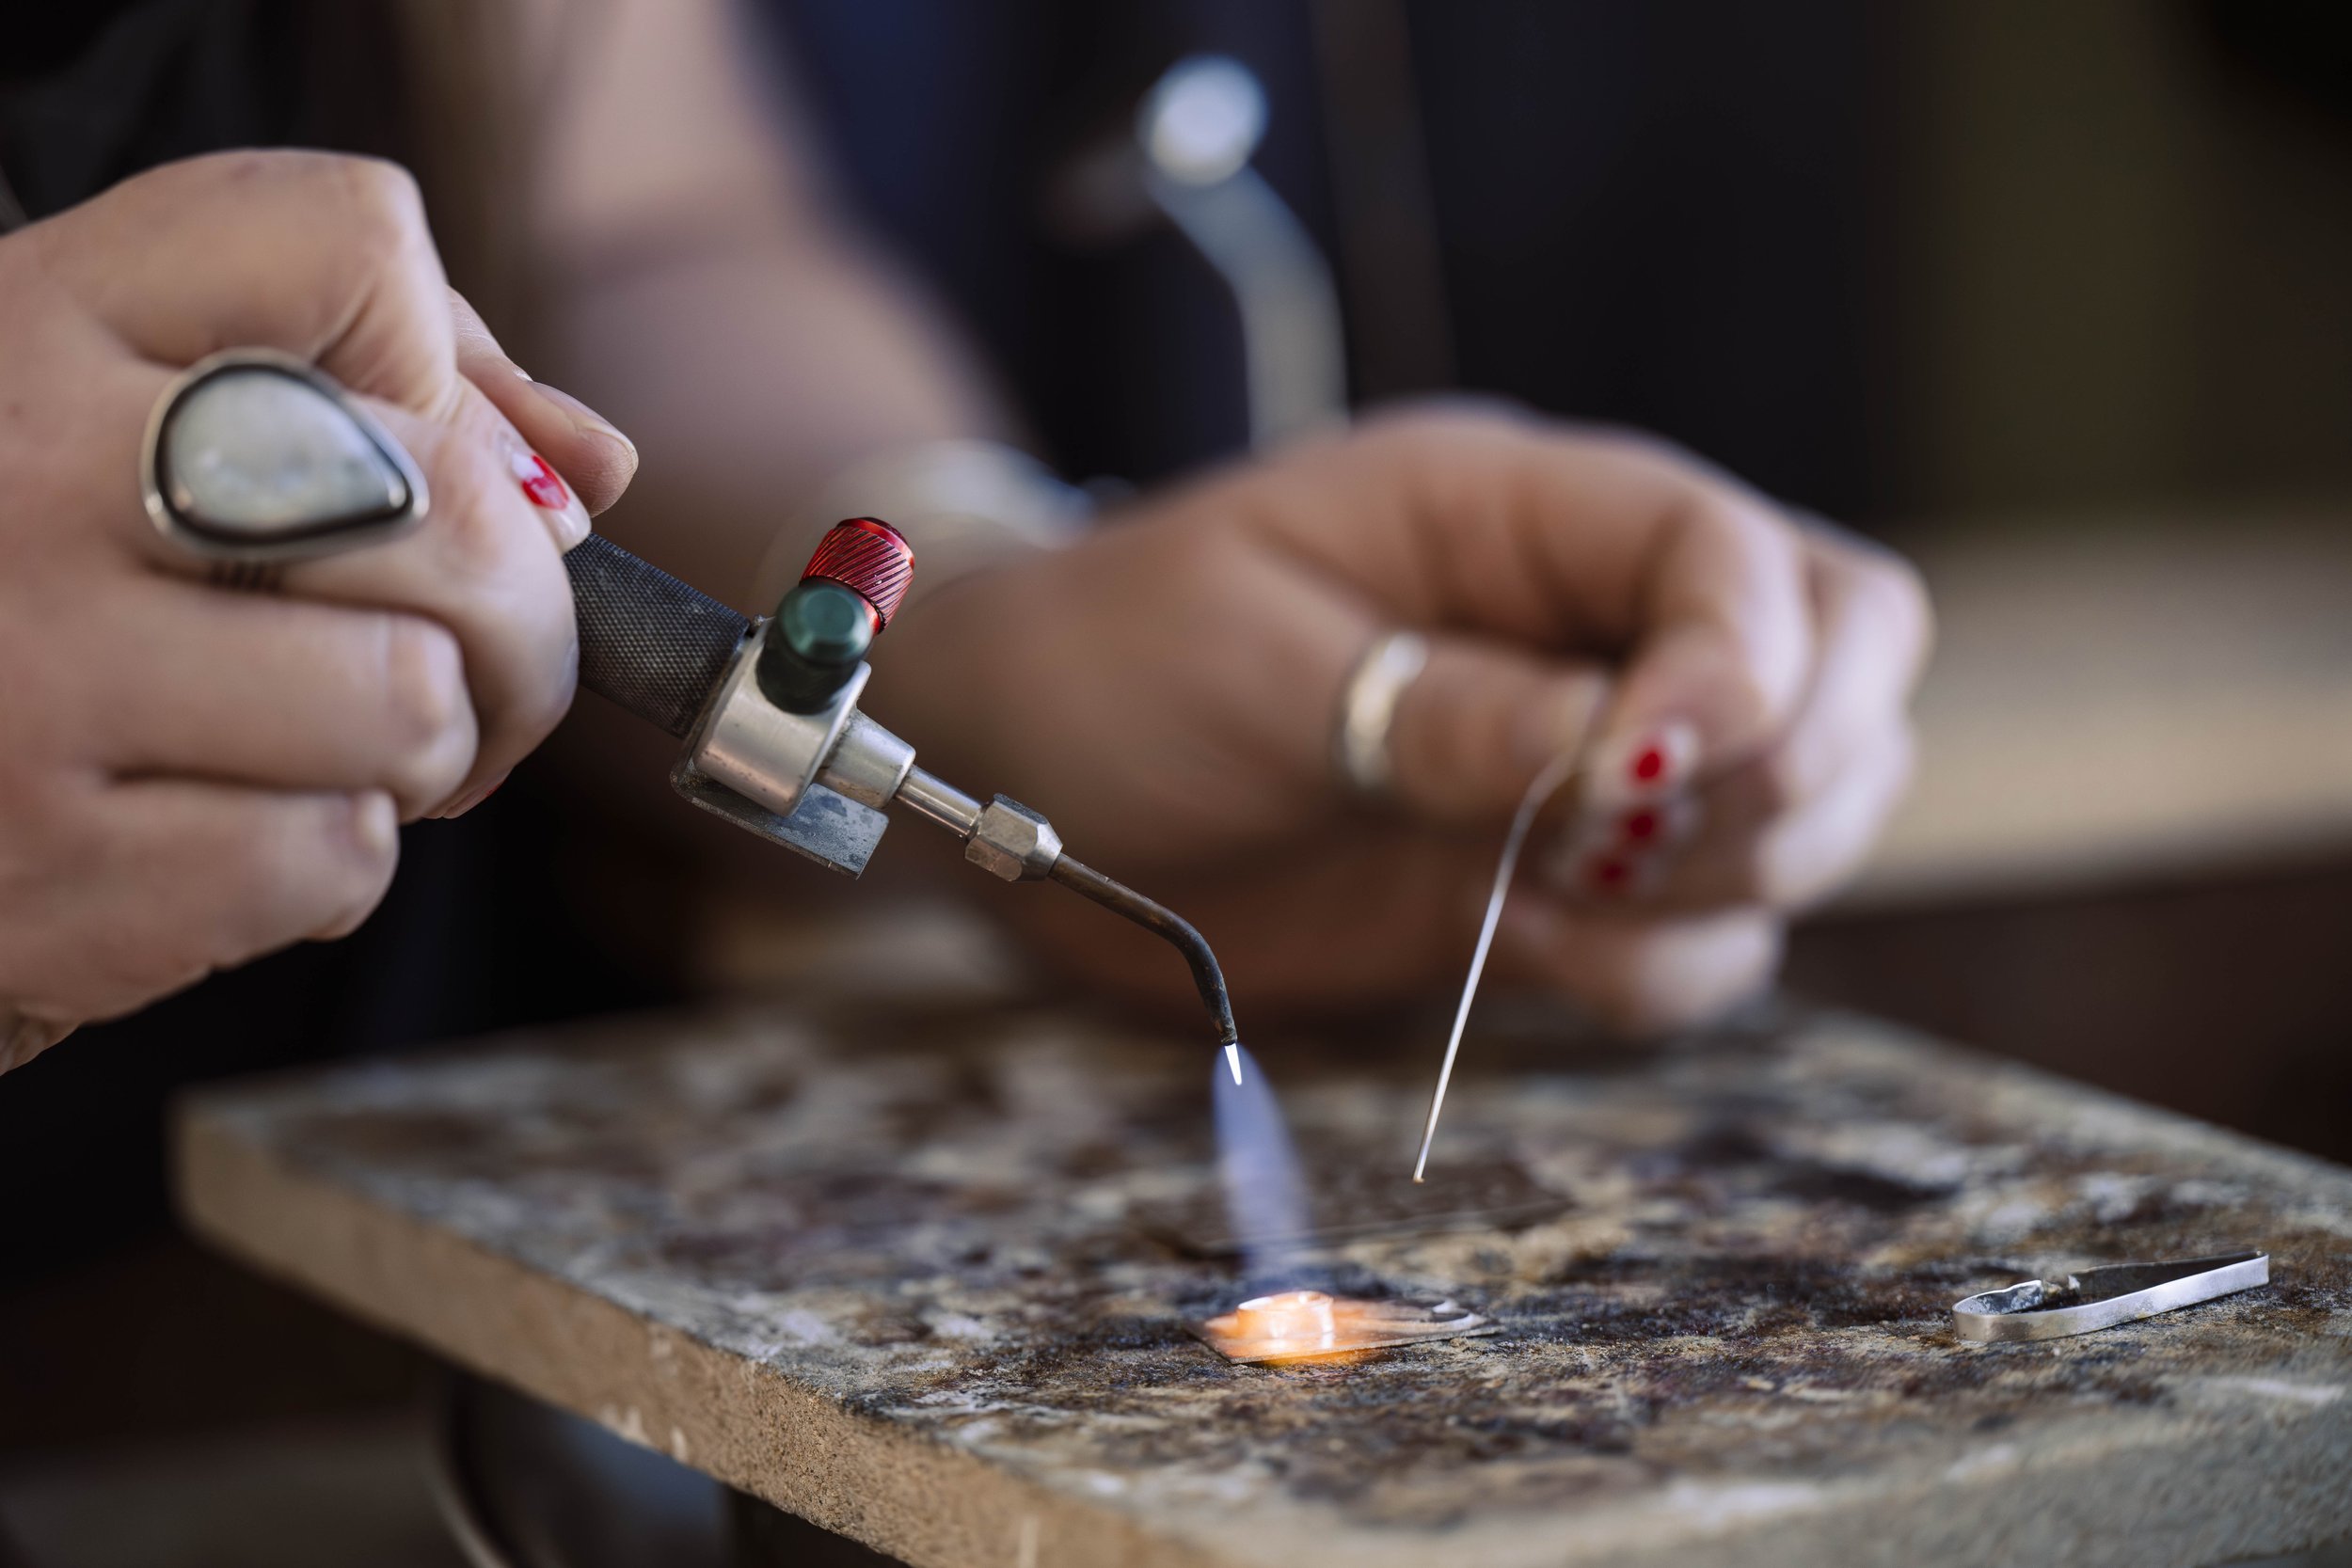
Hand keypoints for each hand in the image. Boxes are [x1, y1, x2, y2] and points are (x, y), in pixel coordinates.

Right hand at [0, 151, 637, 1070]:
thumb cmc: (0, 589)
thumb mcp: (100, 421)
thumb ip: (354, 386)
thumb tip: (594, 469)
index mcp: (38, 321)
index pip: (351, 242)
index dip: (448, 367)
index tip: (426, 463)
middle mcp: (25, 474)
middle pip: (457, 511)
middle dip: (525, 623)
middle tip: (470, 669)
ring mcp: (31, 678)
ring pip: (413, 703)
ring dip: (420, 756)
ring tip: (324, 750)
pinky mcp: (51, 876)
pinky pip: (334, 859)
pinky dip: (326, 868)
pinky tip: (225, 836)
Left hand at [871, 404, 1929, 1032]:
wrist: (1027, 787)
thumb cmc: (1109, 667)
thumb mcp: (1248, 660)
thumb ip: (1445, 708)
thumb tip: (1633, 761)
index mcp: (1516, 511)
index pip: (1738, 558)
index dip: (1747, 664)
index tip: (1639, 776)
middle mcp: (1588, 622)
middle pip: (1840, 664)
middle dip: (1788, 775)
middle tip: (1611, 843)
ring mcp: (1590, 757)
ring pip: (1807, 811)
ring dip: (1729, 883)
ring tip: (1543, 893)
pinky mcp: (1556, 881)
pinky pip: (1704, 937)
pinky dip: (1661, 969)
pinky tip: (1523, 949)